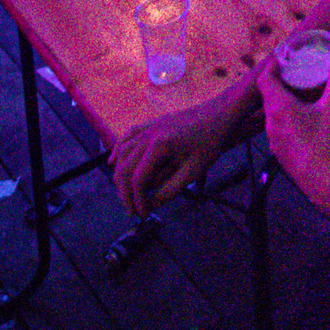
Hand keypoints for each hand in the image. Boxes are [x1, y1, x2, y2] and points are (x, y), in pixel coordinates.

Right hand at [111, 95, 232, 216]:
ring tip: (126, 194)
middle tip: (133, 210)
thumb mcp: (194, 170)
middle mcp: (148, 135)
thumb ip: (171, 189)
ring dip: (120, 175)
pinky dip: (117, 151)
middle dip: (125, 193)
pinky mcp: (150, 124)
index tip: (144, 215)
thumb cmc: (209, 141)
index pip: (138, 180)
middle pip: (125, 168)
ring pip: (122, 153)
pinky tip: (111, 162)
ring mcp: (147, 127)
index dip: (138, 201)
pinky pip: (127, 137)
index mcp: (159, 145)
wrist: (218, 114)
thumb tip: (151, 203)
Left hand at [257, 44, 329, 215]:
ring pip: (272, 114)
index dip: (272, 66)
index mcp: (279, 107)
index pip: (265, 79)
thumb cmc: (327, 140)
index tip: (284, 59)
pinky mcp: (279, 153)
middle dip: (280, 83)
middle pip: (268, 96)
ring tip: (301, 96)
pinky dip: (285, 119)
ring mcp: (273, 140)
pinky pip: (277, 129)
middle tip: (298, 74)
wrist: (324, 181)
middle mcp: (270, 122)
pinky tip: (304, 122)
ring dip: (282, 102)